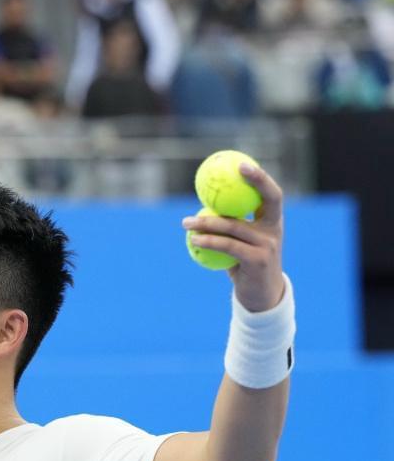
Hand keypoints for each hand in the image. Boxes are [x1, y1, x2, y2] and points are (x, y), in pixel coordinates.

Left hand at [182, 162, 286, 312]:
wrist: (262, 296)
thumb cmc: (247, 266)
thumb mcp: (242, 244)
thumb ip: (230, 228)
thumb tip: (202, 208)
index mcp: (273, 222)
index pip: (272, 194)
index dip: (260, 178)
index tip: (242, 165)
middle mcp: (274, 230)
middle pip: (264, 200)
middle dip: (252, 182)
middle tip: (218, 180)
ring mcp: (268, 245)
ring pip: (234, 226)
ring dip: (206, 222)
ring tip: (186, 222)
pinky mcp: (258, 260)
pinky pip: (228, 246)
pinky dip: (208, 241)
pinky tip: (192, 239)